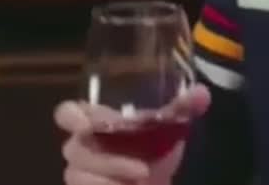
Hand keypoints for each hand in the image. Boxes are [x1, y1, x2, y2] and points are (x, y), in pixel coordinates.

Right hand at [54, 85, 210, 184]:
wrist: (154, 183)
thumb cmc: (155, 150)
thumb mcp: (172, 128)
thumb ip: (185, 108)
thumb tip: (201, 93)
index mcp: (98, 121)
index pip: (67, 113)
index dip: (70, 117)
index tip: (85, 124)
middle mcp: (83, 145)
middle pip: (75, 148)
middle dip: (108, 160)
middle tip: (141, 169)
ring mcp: (79, 171)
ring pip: (78, 175)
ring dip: (111, 178)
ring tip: (143, 177)